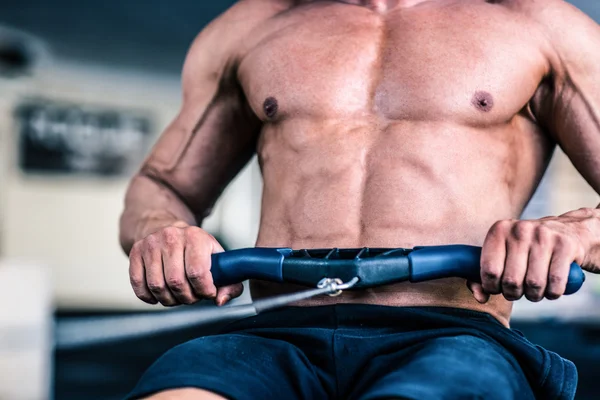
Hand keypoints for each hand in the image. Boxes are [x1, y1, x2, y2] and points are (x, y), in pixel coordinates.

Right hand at [128, 223, 242, 306]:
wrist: (168, 229)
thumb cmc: (196, 249)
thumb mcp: (218, 259)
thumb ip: (229, 283)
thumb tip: (219, 300)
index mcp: (195, 237)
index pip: (197, 272)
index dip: (204, 290)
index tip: (207, 293)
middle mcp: (171, 237)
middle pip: (176, 282)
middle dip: (187, 298)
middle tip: (192, 297)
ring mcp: (151, 243)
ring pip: (156, 285)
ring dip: (169, 300)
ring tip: (177, 296)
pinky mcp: (135, 252)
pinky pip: (138, 284)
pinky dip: (148, 297)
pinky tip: (158, 296)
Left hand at [469, 208, 599, 302]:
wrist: (568, 231)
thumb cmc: (528, 249)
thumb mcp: (503, 254)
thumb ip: (484, 276)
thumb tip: (480, 297)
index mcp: (499, 230)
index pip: (489, 270)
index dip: (492, 287)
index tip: (498, 288)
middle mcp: (520, 229)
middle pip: (511, 281)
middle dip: (513, 294)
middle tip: (518, 291)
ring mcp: (544, 235)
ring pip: (534, 284)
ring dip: (534, 296)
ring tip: (534, 290)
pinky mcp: (565, 245)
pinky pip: (555, 283)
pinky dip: (553, 293)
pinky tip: (551, 289)